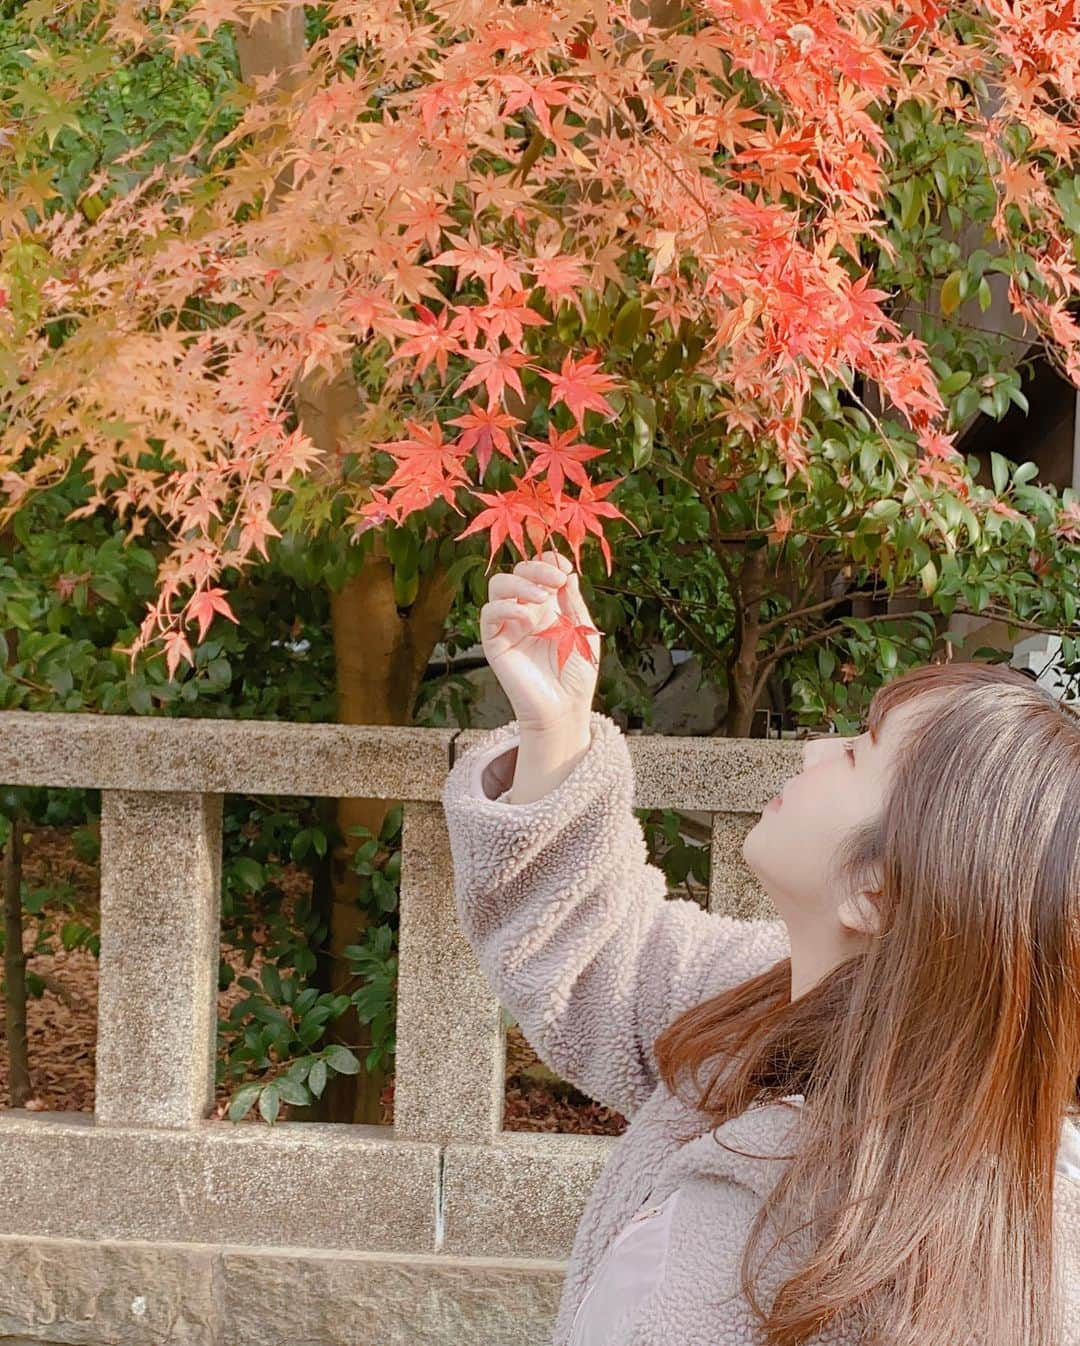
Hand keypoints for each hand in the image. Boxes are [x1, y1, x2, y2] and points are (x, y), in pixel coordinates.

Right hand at [480, 549, 601, 732]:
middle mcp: (526, 612)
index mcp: (549, 608)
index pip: (539, 572)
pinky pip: (489, 615)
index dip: (548, 562)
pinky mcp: (495, 643)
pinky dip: (506, 608)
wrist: (564, 708)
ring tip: (541, 597)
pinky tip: (527, 618)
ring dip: (519, 583)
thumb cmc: (576, 675)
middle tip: (555, 579)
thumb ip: (572, 601)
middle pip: (517, 572)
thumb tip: (568, 572)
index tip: (564, 567)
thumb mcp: (582, 631)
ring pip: (498, 586)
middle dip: (535, 569)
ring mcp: (509, 626)